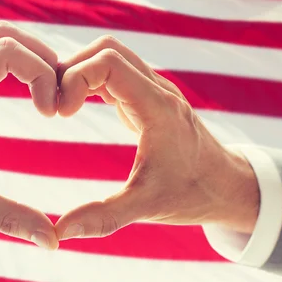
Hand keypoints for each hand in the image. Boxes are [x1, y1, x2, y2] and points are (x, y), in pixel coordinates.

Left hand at [0, 22, 59, 249]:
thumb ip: (7, 218)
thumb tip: (52, 240)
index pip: (7, 51)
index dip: (42, 73)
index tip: (51, 113)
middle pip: (3, 35)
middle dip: (40, 57)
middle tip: (59, 93)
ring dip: (25, 58)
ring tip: (47, 92)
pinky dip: (9, 65)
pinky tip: (23, 93)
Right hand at [54, 36, 259, 239]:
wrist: (227, 186)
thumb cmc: (191, 195)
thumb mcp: (146, 209)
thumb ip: (102, 219)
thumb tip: (59, 233)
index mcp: (158, 108)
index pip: (108, 62)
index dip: (74, 79)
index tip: (60, 115)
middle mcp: (158, 89)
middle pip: (106, 49)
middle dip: (71, 70)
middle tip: (55, 107)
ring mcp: (155, 90)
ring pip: (111, 55)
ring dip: (80, 72)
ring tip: (62, 106)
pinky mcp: (150, 97)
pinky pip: (115, 71)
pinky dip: (90, 80)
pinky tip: (77, 106)